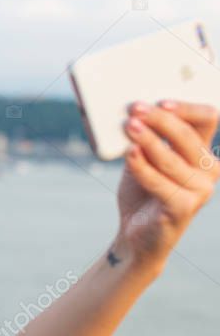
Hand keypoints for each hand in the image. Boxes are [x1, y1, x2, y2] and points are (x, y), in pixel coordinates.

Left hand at [116, 99, 218, 270]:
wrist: (136, 234)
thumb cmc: (142, 191)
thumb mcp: (142, 158)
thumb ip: (143, 137)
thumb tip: (131, 113)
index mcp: (200, 151)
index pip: (206, 119)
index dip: (186, 108)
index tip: (161, 101)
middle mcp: (207, 169)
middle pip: (187, 136)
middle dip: (160, 120)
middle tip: (135, 109)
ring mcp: (199, 190)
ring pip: (172, 158)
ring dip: (148, 139)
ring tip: (128, 127)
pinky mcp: (183, 207)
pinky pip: (159, 182)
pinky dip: (142, 166)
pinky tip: (130, 153)